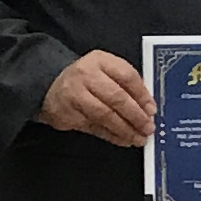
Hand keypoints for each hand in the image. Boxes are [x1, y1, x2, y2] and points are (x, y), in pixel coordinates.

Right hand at [40, 47, 154, 148]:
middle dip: (136, 116)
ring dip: (125, 129)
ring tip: (138, 138)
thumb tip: (147, 107)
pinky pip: (94, 127)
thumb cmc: (85, 78)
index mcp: (100, 60)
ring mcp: (75, 95)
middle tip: (148, 127)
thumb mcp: (105, 70)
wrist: (49, 84)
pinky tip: (123, 140)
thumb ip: (125, 84)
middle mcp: (86, 76)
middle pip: (116, 97)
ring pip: (105, 115)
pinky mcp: (68, 114)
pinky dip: (112, 136)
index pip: (127, 76)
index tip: (152, 109)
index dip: (142, 95)